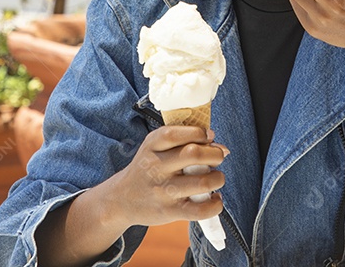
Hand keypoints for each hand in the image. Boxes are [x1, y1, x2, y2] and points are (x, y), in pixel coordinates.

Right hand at [105, 126, 227, 228]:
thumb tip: (222, 148)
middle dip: (215, 154)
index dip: (199, 132)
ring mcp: (163, 190)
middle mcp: (156, 166)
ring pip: (203, 182)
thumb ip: (184, 141)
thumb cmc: (148, 169)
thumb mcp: (155, 147)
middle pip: (194, 154)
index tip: (208, 136)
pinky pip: (200, 210)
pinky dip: (215, 205)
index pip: (178, 133)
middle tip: (217, 157)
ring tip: (216, 178)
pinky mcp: (169, 211)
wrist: (122, 199)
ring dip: (218, 178)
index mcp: (152, 145)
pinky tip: (214, 199)